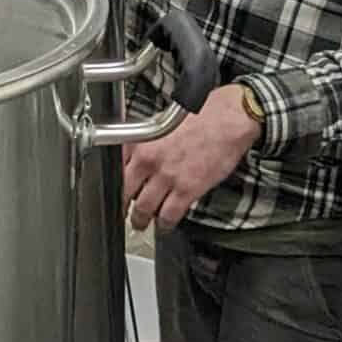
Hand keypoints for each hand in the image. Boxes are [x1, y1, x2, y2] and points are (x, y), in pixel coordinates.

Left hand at [121, 83, 260, 232]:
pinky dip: (164, 224)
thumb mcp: (161, 122)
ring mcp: (167, 177)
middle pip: (125, 193)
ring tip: (140, 224)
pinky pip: (169, 215)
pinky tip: (164, 225)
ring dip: (140, 220)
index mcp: (140, 143)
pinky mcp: (187, 189)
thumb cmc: (200, 116)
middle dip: (122, 207)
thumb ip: (145, 142)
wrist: (227, 119)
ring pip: (143, 208)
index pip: (116, 170)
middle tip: (123, 212)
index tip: (116, 190)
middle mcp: (149, 161)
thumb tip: (135, 154)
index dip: (114, 184)